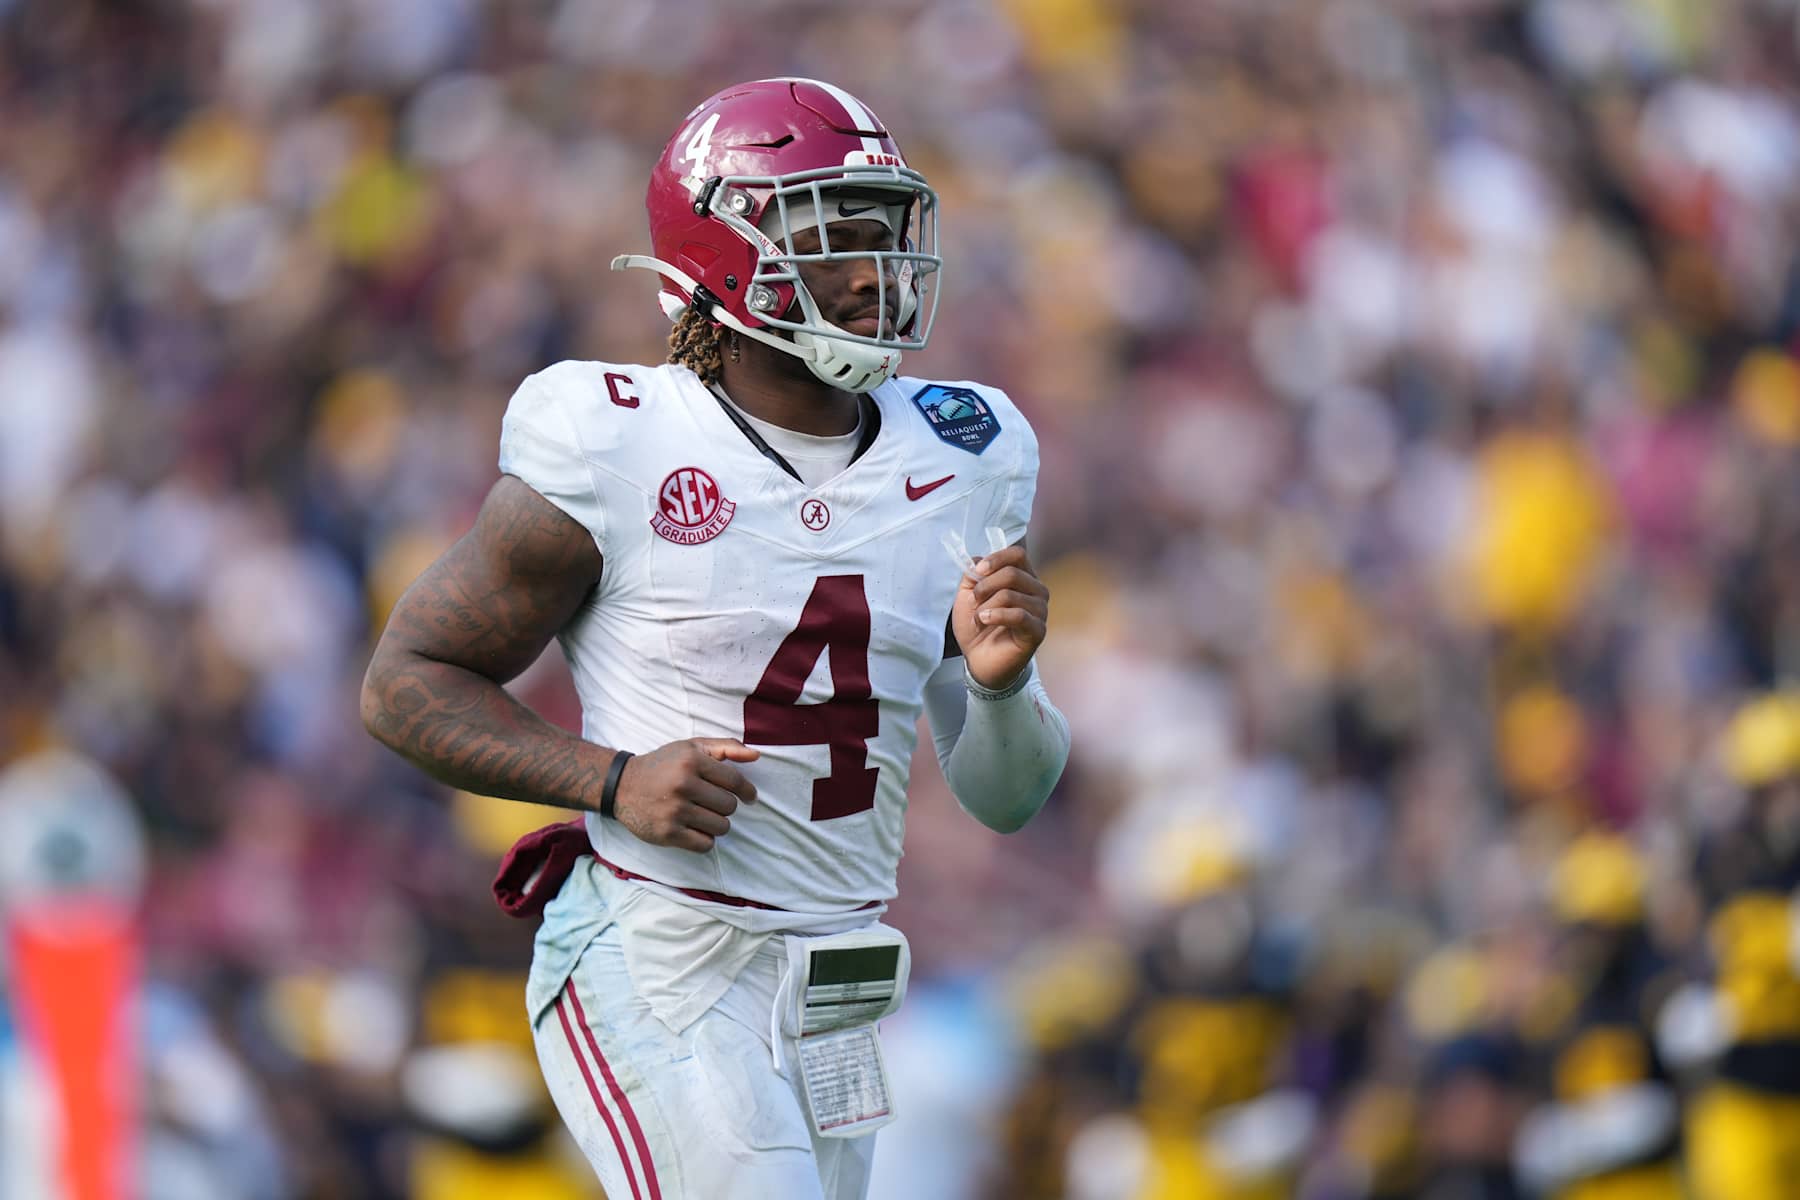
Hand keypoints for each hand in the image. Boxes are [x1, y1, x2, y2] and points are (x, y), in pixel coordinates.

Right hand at [610, 739, 759, 852]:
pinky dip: (704, 840)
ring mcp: (674, 811)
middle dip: (725, 806)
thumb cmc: (663, 765)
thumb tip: (756, 755)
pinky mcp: (667, 834)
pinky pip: (705, 845)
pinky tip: (694, 829)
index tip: (750, 797)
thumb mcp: (691, 748)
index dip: (747, 791)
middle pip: (729, 806)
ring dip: (716, 824)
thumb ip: (725, 747)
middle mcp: (683, 784)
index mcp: (691, 761)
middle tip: (711, 803)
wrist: (621, 785)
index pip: (734, 781)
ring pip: (721, 827)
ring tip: (702, 815)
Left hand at [951, 542, 1049, 690]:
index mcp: (1023, 577)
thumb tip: (977, 559)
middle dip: (985, 586)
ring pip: (1011, 595)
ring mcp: (1040, 611)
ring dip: (986, 606)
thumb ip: (972, 575)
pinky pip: (1018, 615)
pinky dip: (996, 616)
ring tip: (979, 619)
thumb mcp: (967, 596)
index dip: (996, 559)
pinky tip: (985, 621)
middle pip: (1012, 573)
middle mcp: (1036, 591)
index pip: (1018, 555)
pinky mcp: (1038, 630)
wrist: (978, 659)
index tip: (977, 571)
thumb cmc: (977, 626)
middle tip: (975, 601)